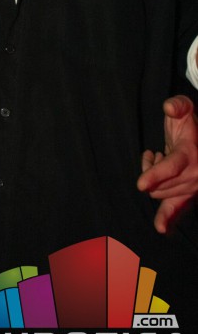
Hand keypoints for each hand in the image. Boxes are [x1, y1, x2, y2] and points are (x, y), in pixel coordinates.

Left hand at [137, 95, 197, 232]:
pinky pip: (176, 209)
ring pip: (159, 193)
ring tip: (158, 160)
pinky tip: (160, 228)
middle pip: (161, 184)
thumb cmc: (188, 125)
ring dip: (152, 178)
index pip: (172, 166)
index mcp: (191, 154)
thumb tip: (169, 108)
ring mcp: (191, 187)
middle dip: (150, 171)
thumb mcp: (184, 109)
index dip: (155, 174)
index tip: (141, 183)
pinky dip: (167, 219)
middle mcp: (194, 175)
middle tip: (154, 153)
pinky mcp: (186, 195)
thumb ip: (178, 106)